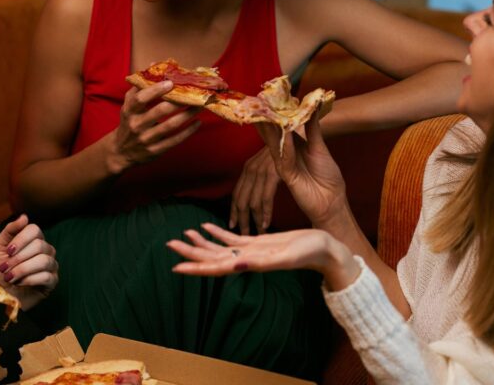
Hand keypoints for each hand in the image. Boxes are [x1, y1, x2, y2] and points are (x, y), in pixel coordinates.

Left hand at [0, 214, 58, 310]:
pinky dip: (29, 280)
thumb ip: (10, 230)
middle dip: (19, 258)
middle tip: (5, 269)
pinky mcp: (52, 282)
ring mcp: (51, 266)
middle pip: (39, 245)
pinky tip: (20, 284)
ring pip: (44, 260)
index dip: (21, 240)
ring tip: (10, 278)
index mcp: (33, 240)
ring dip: (22, 269)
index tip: (8, 251)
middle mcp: (45, 250)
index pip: (35, 230)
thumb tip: (25, 216)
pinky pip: (47, 276)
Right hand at [108, 83, 201, 173]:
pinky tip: (197, 122)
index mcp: (129, 111)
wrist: (120, 152)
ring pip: (170, 126)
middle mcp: (136, 125)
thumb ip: (140, 85)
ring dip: (187, 115)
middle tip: (194, 92)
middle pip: (159, 111)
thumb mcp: (129, 104)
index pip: (140, 99)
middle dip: (178, 101)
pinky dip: (188, 132)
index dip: (155, 90)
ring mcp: (146, 139)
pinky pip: (174, 140)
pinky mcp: (155, 151)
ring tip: (200, 105)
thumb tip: (154, 64)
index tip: (171, 82)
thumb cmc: (129, 122)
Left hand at [167, 223, 360, 289]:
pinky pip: (232, 238)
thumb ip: (261, 263)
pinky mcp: (257, 242)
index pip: (217, 267)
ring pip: (219, 248)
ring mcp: (251, 251)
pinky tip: (204, 227)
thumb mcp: (286, 256)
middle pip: (212, 257)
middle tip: (168, 244)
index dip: (196, 267)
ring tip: (181, 235)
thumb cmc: (310, 253)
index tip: (175, 266)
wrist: (325, 249)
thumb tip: (236, 267)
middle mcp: (246, 260)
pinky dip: (216, 233)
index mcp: (250, 264)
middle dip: (191, 252)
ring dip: (200, 242)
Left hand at [230, 146, 280, 234]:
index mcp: (248, 167)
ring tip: (257, 234)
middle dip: (242, 221)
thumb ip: (260, 178)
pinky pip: (266, 199)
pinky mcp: (272, 173)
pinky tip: (266, 224)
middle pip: (241, 202)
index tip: (232, 225)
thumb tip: (253, 195)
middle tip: (244, 237)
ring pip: (252, 203)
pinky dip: (265, 214)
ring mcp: (261, 171)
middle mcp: (251, 169)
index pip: (236, 194)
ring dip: (254, 221)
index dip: (233, 212)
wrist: (296, 131)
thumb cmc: (286, 150)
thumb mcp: (269, 164)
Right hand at [255, 113, 348, 228]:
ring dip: (272, 130)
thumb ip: (314, 128)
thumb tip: (313, 105)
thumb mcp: (320, 147)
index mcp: (295, 145)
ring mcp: (285, 164)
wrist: (332, 200)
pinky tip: (284, 134)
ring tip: (268, 114)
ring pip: (276, 144)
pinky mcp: (286, 175)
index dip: (279, 113)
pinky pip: (284, 158)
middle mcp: (287, 153)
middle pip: (275, 134)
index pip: (284, 126)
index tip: (273, 97)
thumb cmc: (328, 175)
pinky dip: (285, 146)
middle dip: (269, 119)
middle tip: (262, 102)